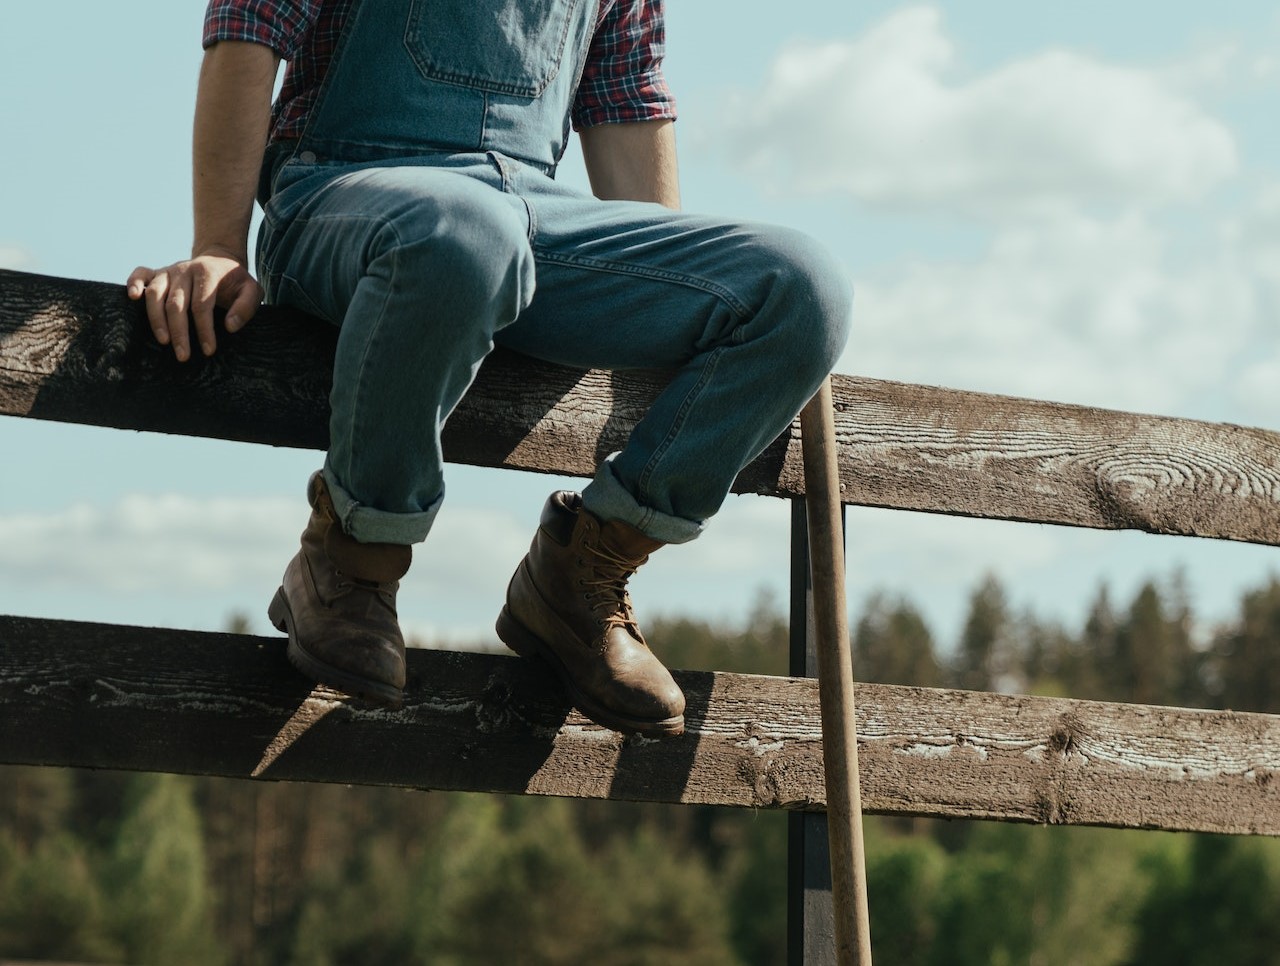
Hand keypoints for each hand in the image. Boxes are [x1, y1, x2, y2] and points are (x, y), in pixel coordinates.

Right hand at [126, 252, 262, 361]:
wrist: (220, 260)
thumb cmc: (235, 282)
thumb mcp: (251, 290)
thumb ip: (246, 307)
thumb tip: (230, 327)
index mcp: (207, 273)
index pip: (202, 305)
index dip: (204, 329)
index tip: (208, 350)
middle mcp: (185, 270)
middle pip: (176, 304)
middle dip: (179, 332)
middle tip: (183, 356)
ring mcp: (169, 271)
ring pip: (155, 294)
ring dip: (156, 319)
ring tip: (163, 341)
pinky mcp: (157, 272)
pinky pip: (141, 273)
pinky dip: (133, 282)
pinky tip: (132, 298)